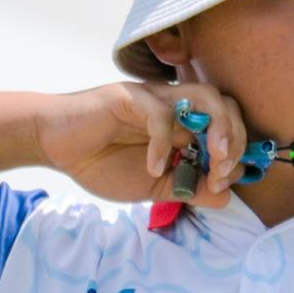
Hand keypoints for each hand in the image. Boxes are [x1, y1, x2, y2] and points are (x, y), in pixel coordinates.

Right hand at [34, 83, 245, 205]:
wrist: (56, 147)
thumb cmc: (103, 163)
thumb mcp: (154, 186)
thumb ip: (189, 189)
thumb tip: (227, 196)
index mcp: (184, 125)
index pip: (229, 125)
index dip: (237, 153)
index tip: (225, 182)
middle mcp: (176, 106)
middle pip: (225, 104)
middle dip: (235, 137)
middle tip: (224, 169)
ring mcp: (154, 98)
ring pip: (204, 96)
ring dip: (218, 127)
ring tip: (214, 158)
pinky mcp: (130, 97)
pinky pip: (159, 114)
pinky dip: (163, 143)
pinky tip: (153, 168)